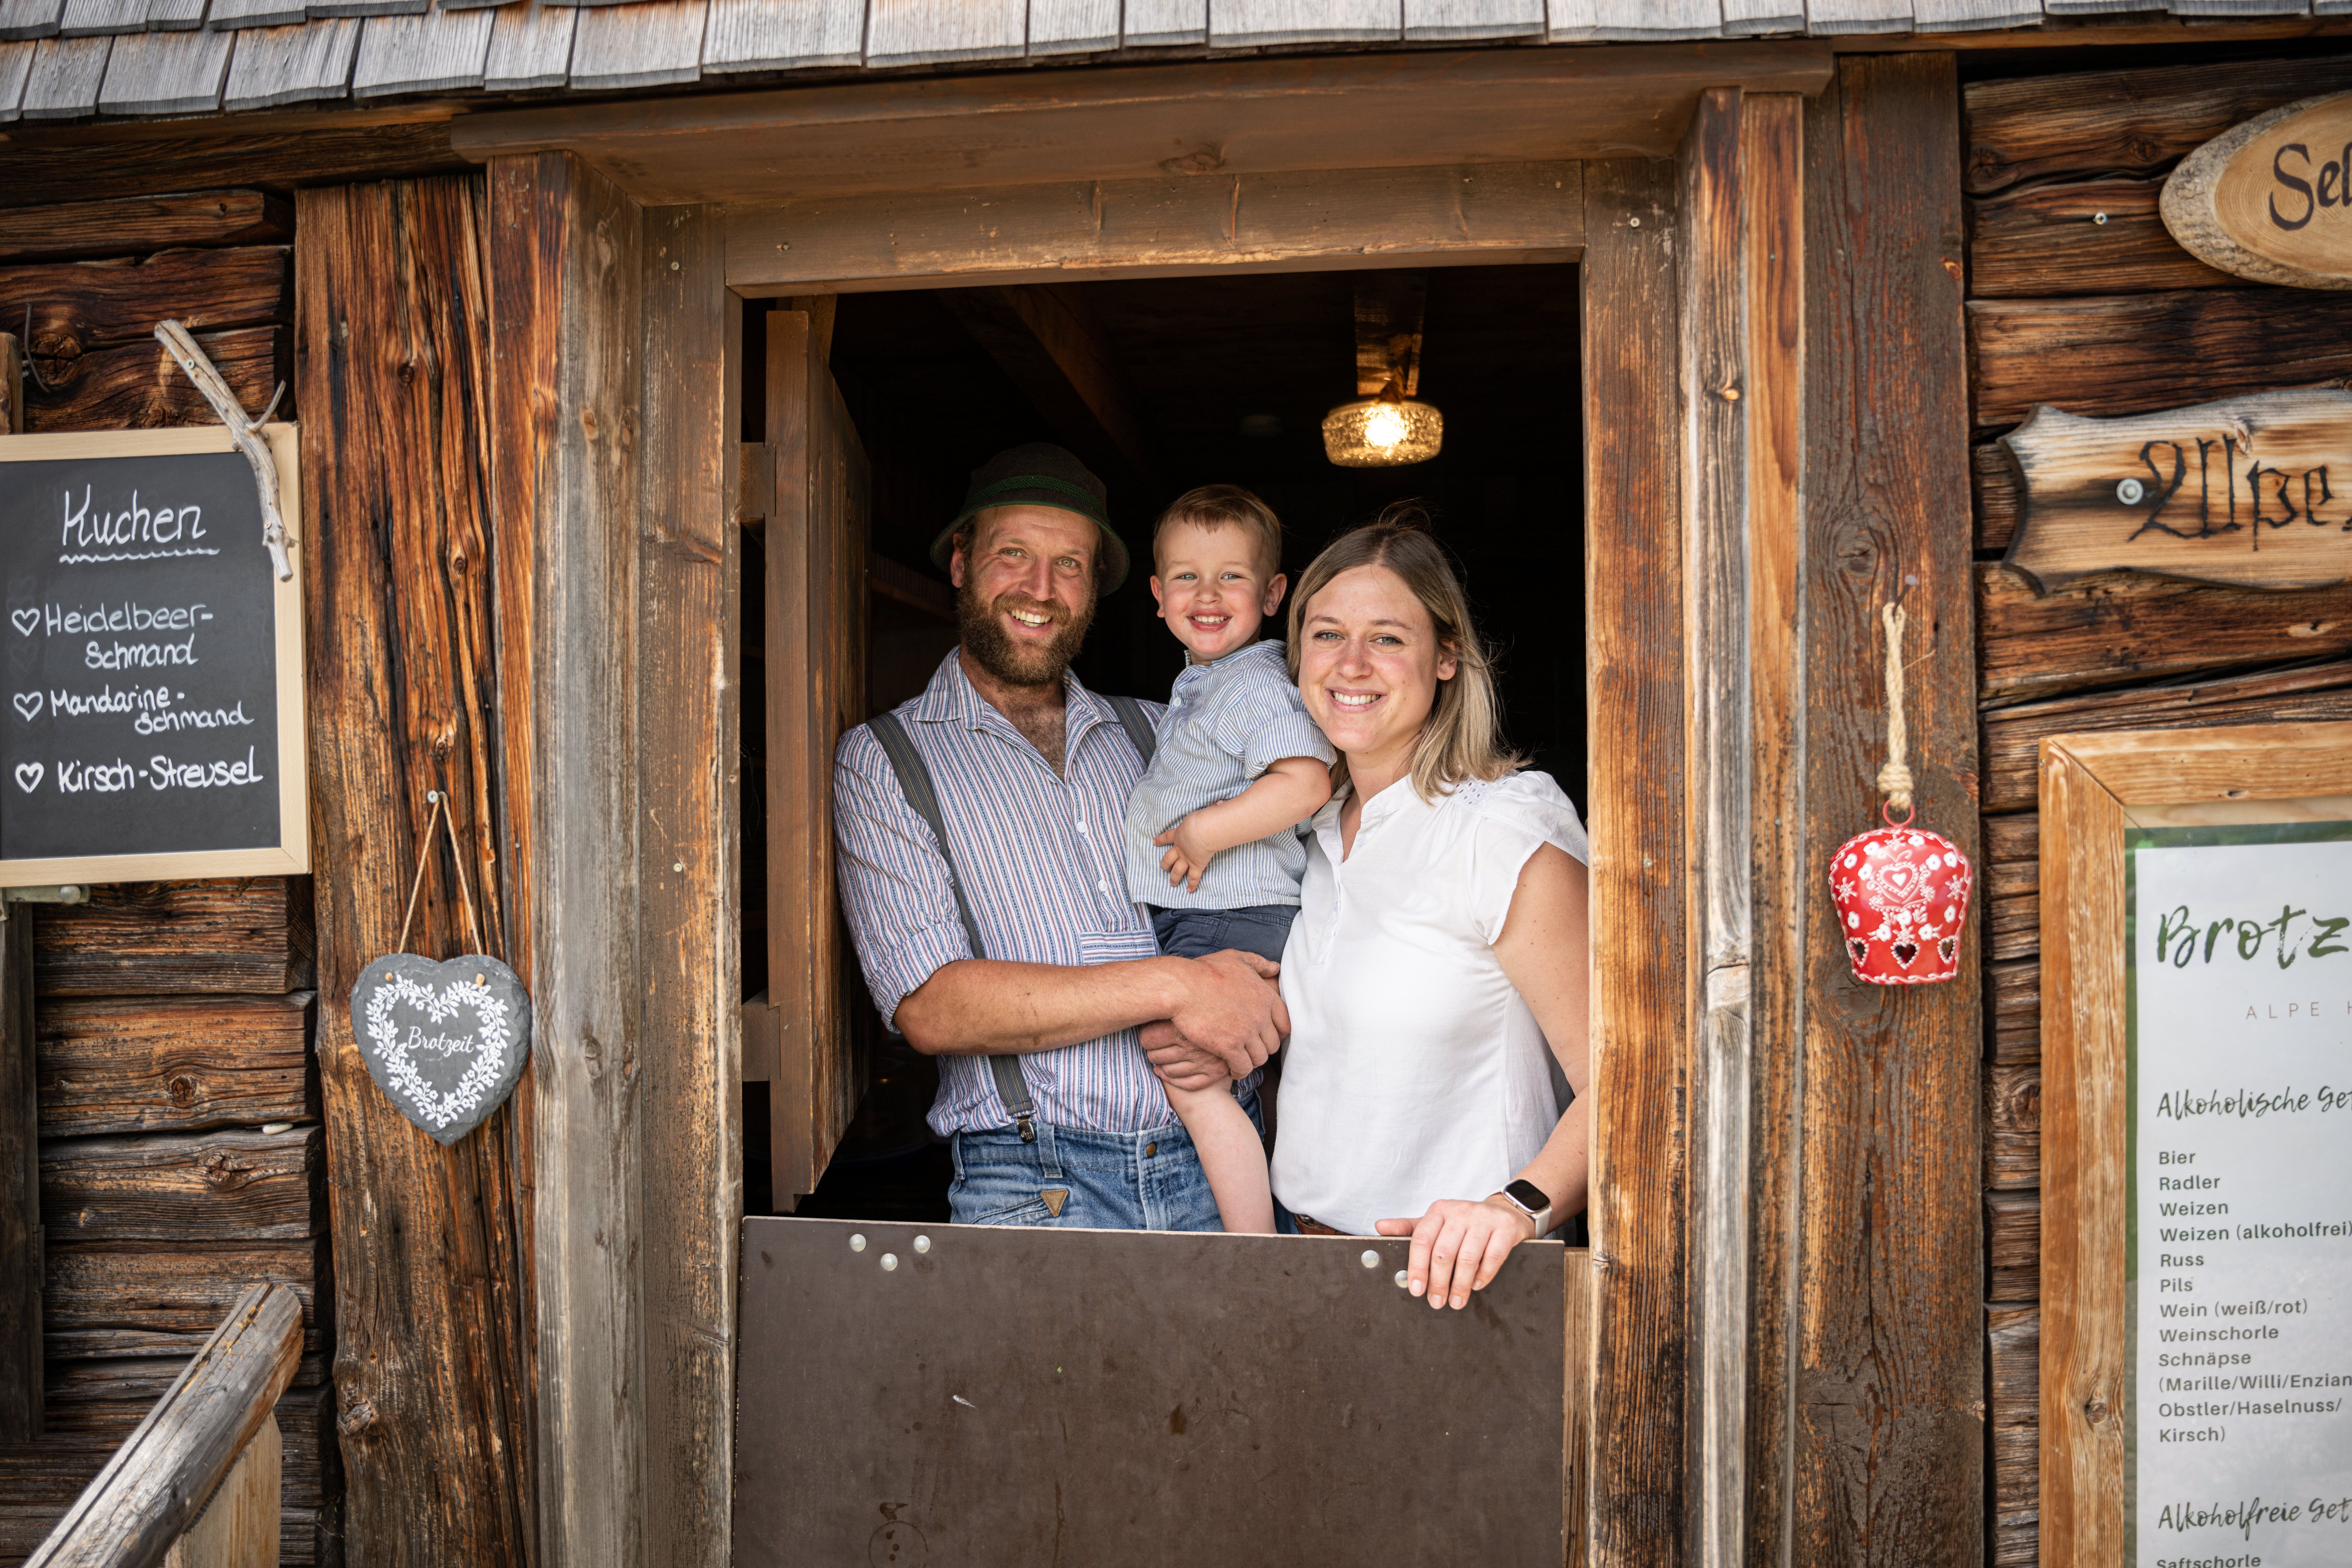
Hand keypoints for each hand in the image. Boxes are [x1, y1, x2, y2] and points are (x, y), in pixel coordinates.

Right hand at [1146, 950, 1285, 1085]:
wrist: (1180, 987)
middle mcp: (1261, 1016)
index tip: (1266, 1037)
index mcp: (1265, 997)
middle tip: (1250, 1049)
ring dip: (1251, 1061)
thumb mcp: (1235, 959)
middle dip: (1263, 1048)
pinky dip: (1239, 1071)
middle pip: (1273, 1044)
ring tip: (1241, 1060)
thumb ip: (1258, 963)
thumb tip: (1276, 967)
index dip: (1277, 1033)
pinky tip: (1231, 1070)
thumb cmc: (1204, 971)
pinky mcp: (1229, 1047)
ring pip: (1260, 1058)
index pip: (1285, 1024)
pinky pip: (1243, 1067)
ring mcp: (1246, 1033)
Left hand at [1152, 813, 1217, 892]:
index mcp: (1179, 835)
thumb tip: (1220, 803)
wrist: (1202, 830)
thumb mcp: (1202, 812)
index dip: (1160, 840)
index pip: (1167, 837)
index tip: (1154, 842)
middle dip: (1165, 864)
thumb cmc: (1203, 818)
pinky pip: (1193, 877)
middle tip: (1163, 868)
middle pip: (1168, 858)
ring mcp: (1187, 858)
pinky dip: (1191, 884)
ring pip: (1177, 870)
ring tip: (1172, 883)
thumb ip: (1209, 810)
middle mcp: (1180, 849)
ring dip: (1174, 877)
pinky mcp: (1196, 865)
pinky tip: (1189, 890)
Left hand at [1375, 1196, 1537, 1310]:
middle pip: (1443, 1252)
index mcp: (1439, 1210)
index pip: (1422, 1239)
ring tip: (1456, 1302)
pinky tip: (1476, 1286)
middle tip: (1436, 1302)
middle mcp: (1460, 1211)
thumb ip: (1409, 1228)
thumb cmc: (1465, 1223)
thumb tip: (1380, 1227)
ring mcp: (1484, 1219)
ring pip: (1467, 1257)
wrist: (1504, 1212)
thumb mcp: (1436, 1222)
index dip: (1416, 1267)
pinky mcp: (1505, 1228)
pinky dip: (1483, 1275)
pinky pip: (1492, 1257)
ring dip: (1460, 1285)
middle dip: (1438, 1282)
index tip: (1415, 1290)